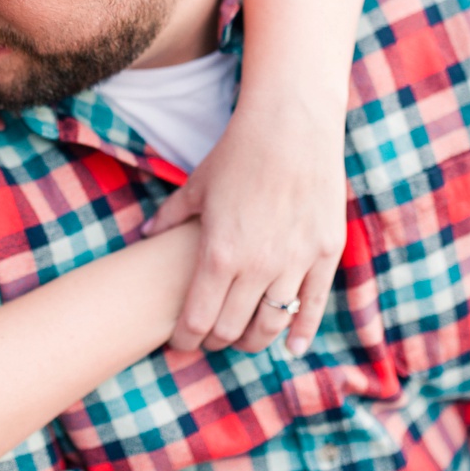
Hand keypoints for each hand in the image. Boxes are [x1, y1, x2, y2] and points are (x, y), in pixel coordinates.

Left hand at [146, 97, 345, 354]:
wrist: (292, 124)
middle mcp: (256, 266)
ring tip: (246, 339)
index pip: (197, 320)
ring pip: (272, 325)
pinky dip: (302, 332)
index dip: (185, 339)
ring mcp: (295, 261)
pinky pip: (313, 305)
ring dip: (255, 340)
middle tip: (211, 338)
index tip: (181, 342)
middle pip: (232, 329)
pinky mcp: (326, 253)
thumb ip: (170, 216)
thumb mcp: (197, 185)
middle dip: (217, 341)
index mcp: (218, 253)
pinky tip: (292, 345)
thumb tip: (144, 235)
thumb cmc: (239, 152)